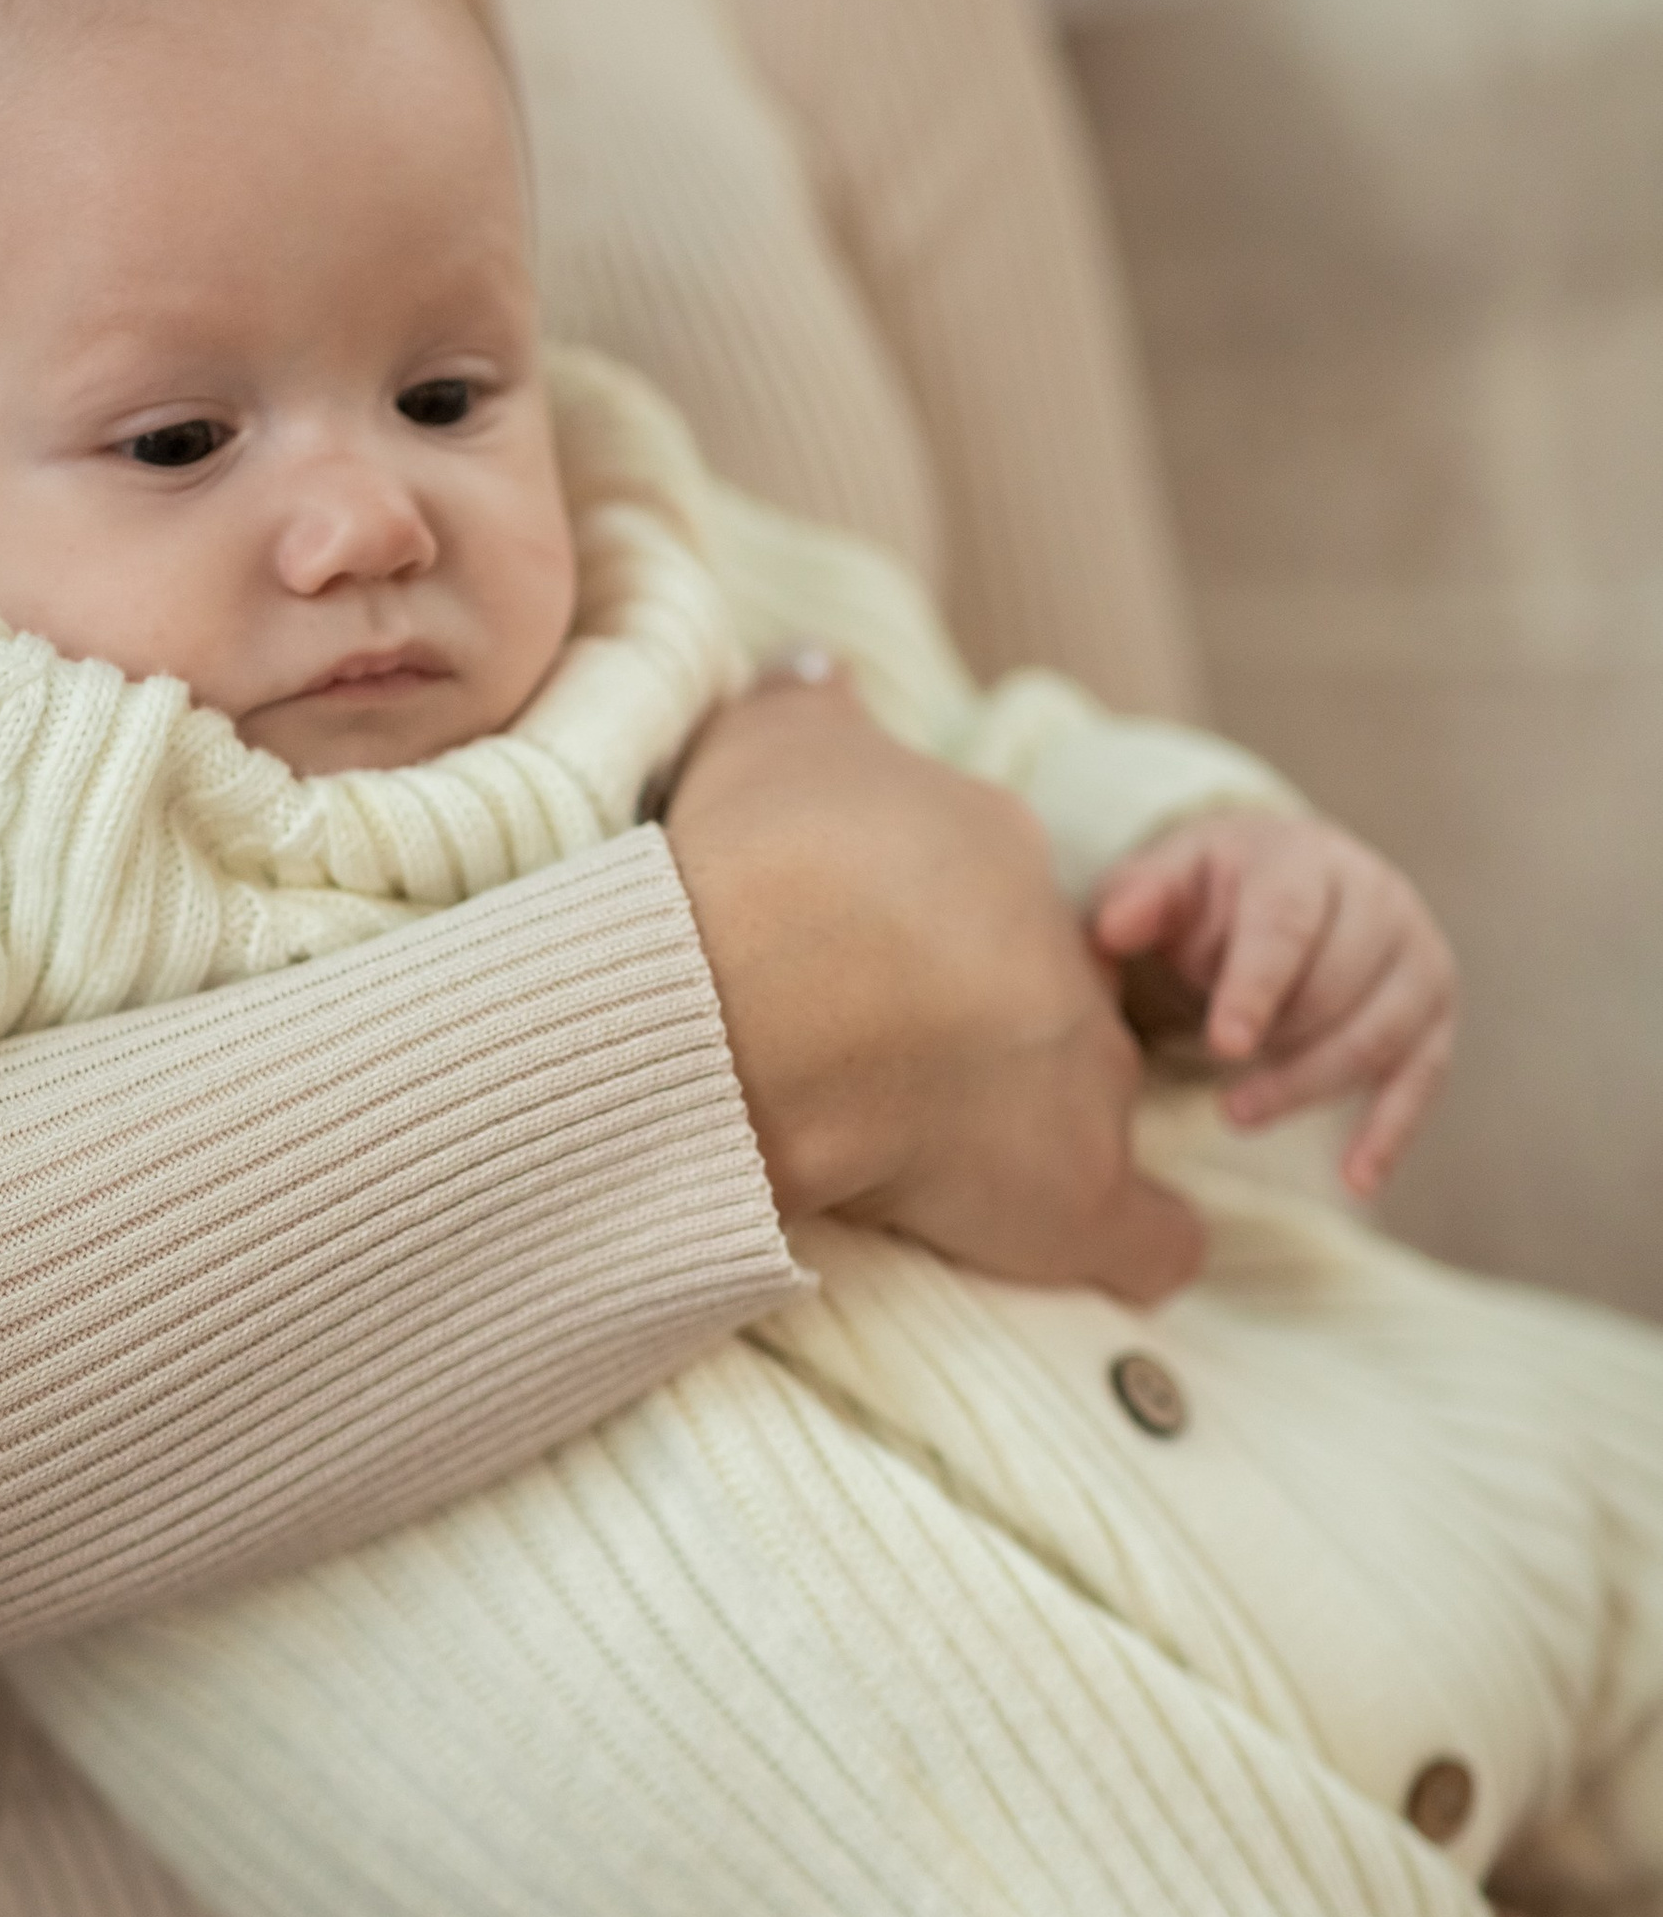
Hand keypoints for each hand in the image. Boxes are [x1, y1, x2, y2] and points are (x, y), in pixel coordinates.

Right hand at [667, 670, 1200, 1303]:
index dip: (932, 948)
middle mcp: (1054, 965)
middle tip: (896, 1080)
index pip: (987, 907)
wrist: (778, 988)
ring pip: (1090, 1110)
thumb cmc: (769, 865)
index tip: (870, 980)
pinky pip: (1147, 1238)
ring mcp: (1077, 1082)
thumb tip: (813, 664)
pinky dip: (1136, 1248)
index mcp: (988, 858)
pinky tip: (1102, 1253)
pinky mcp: (1079, 1199)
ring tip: (951, 1176)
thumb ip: (802, 702)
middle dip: (994, 1040)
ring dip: (1040, 1137)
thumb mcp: (773, 742)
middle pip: (1050, 1005)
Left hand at [1092, 811, 1456, 1196]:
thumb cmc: (1212, 890)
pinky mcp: (1433, 1011)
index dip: (1256, 988)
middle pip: (1339, 986)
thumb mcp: (1167, 878)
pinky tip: (1356, 1179)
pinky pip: (1424, 1076)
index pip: (1286, 926)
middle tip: (1220, 1099)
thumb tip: (1113, 928)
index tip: (1225, 1045)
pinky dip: (1392, 1130)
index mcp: (1305, 860)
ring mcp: (1415, 954)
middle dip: (1281, 1048)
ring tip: (1240, 1117)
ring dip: (1313, 1088)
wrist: (1284, 879)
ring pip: (1380, 1035)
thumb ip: (1138, 898)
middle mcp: (1378, 898)